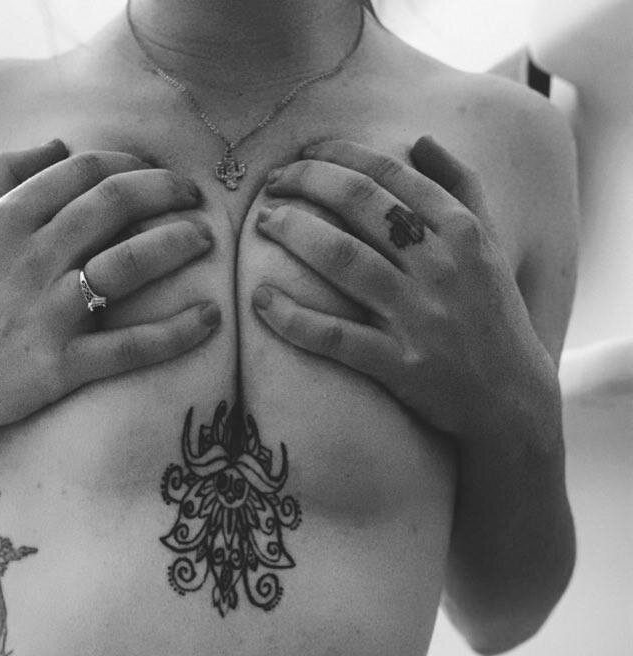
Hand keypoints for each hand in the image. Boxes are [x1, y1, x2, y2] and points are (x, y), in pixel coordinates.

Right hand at [0, 140, 218, 436]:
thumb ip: (3, 181)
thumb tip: (58, 144)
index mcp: (6, 221)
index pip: (83, 170)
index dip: (132, 165)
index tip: (157, 175)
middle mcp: (30, 258)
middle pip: (115, 203)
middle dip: (166, 192)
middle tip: (195, 199)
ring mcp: (49, 312)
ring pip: (130, 264)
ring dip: (179, 244)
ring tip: (206, 241)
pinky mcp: (64, 365)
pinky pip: (133, 345)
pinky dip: (178, 331)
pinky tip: (211, 318)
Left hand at [252, 136, 559, 450]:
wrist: (511, 398)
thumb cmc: (493, 316)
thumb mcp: (491, 245)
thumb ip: (462, 187)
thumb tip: (420, 141)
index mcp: (462, 230)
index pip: (389, 173)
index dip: (336, 156)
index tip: (303, 155)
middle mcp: (442, 267)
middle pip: (360, 203)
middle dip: (306, 182)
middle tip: (271, 185)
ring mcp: (419, 317)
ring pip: (343, 259)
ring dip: (294, 232)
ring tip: (263, 223)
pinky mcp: (400, 366)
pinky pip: (336, 337)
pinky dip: (294, 318)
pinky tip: (260, 301)